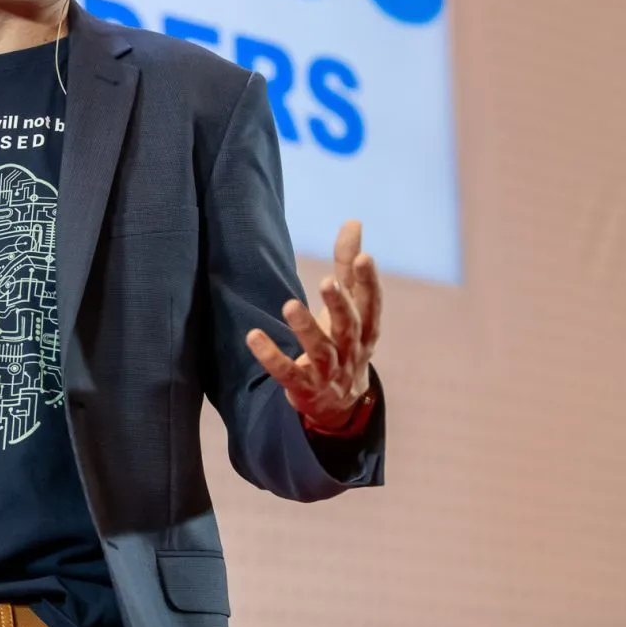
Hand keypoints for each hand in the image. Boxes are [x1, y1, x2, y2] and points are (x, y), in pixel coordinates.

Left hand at [244, 219, 380, 433]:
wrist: (339, 405)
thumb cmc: (343, 342)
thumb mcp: (349, 307)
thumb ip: (347, 266)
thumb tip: (353, 221)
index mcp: (365, 329)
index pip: (371, 305)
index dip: (369, 282)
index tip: (365, 258)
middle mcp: (350, 350)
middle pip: (348, 326)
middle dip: (339, 304)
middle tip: (326, 281)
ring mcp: (328, 373)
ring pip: (320, 351)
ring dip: (306, 329)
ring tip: (289, 305)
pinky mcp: (303, 389)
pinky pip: (288, 374)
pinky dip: (272, 357)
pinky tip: (254, 336)